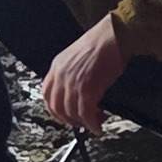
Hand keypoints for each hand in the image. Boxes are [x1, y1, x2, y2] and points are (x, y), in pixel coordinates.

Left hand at [39, 15, 128, 131]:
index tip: (64, 116)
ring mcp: (72, 82)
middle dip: (69, 120)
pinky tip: (98, 126)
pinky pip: (85, 114)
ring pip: (71, 113)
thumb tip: (76, 93)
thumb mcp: (77, 57)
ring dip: (83, 123)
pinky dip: (92, 124)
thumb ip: (71, 74)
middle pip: (57, 108)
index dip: (55, 110)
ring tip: (94, 123)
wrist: (115, 35)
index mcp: (57, 66)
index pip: (47, 95)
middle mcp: (61, 75)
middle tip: (81, 123)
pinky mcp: (87, 88)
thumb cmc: (102, 43)